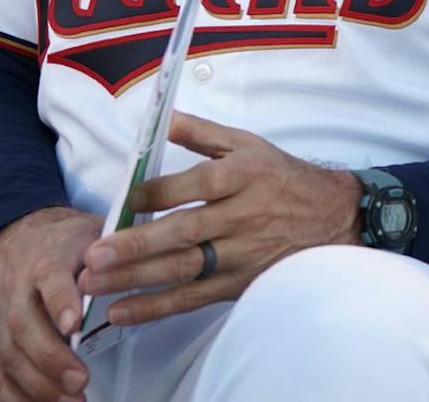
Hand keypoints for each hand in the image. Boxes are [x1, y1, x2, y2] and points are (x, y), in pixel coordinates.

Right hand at [0, 205, 100, 401]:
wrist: (13, 234)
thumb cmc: (62, 239)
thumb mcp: (92, 231)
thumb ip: (115, 250)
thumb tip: (142, 262)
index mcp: (47, 259)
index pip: (50, 279)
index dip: (60, 302)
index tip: (75, 325)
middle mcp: (17, 289)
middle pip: (24, 326)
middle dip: (50, 359)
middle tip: (81, 380)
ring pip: (7, 355)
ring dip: (37, 385)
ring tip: (71, 400)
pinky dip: (14, 397)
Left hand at [76, 112, 361, 325]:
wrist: (335, 217)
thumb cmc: (284, 179)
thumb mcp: (250, 145)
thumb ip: (203, 133)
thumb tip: (162, 118)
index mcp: (244, 176)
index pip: (196, 184)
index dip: (157, 193)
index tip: (125, 199)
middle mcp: (243, 216)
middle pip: (184, 232)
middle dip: (136, 246)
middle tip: (94, 254)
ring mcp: (242, 254)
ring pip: (183, 269)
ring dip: (136, 278)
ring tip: (93, 284)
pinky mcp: (240, 283)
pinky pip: (194, 298)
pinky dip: (157, 307)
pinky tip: (122, 311)